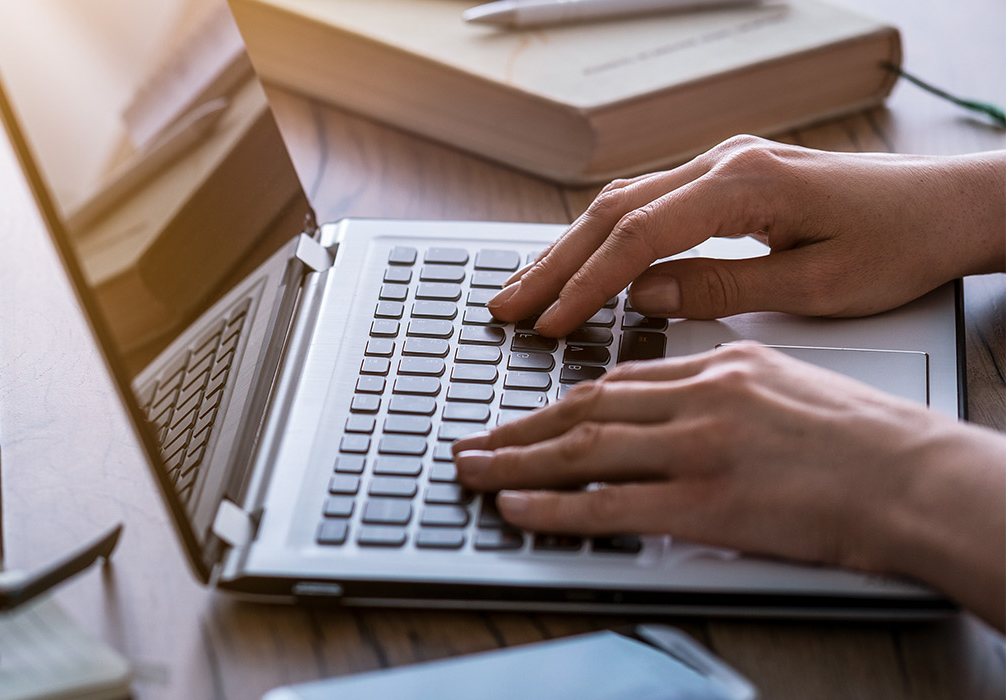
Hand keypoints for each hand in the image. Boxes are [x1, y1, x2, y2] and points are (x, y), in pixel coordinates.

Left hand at [453, 343, 1005, 627]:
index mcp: (723, 365)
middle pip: (586, 408)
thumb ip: (728, 388)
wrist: (919, 479)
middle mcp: (702, 397)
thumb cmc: (873, 444)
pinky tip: (516, 507)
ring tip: (473, 472)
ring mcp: (700, 447)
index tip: (525, 415)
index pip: (619, 380)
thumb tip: (679, 405)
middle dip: (520, 428)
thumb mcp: (791, 384)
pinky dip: (552, 506)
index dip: (560, 400)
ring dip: (516, 462)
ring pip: (583, 449)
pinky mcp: (706, 500)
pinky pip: (608, 504)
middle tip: (474, 442)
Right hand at [489, 136, 1005, 336]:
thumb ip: (721, 288)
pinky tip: (577, 264)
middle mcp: (725, 163)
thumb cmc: (899, 247)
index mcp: (746, 185)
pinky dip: (603, 237)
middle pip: (613, 212)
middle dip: (555, 265)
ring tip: (525, 291)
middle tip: (508, 309)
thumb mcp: (816, 286)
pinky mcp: (727, 178)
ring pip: (622, 203)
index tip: (551, 324)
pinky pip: (646, 203)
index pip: (640, 236)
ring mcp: (722, 165)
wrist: (946, 208)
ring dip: (569, 249)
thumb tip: (643, 297)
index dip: (588, 285)